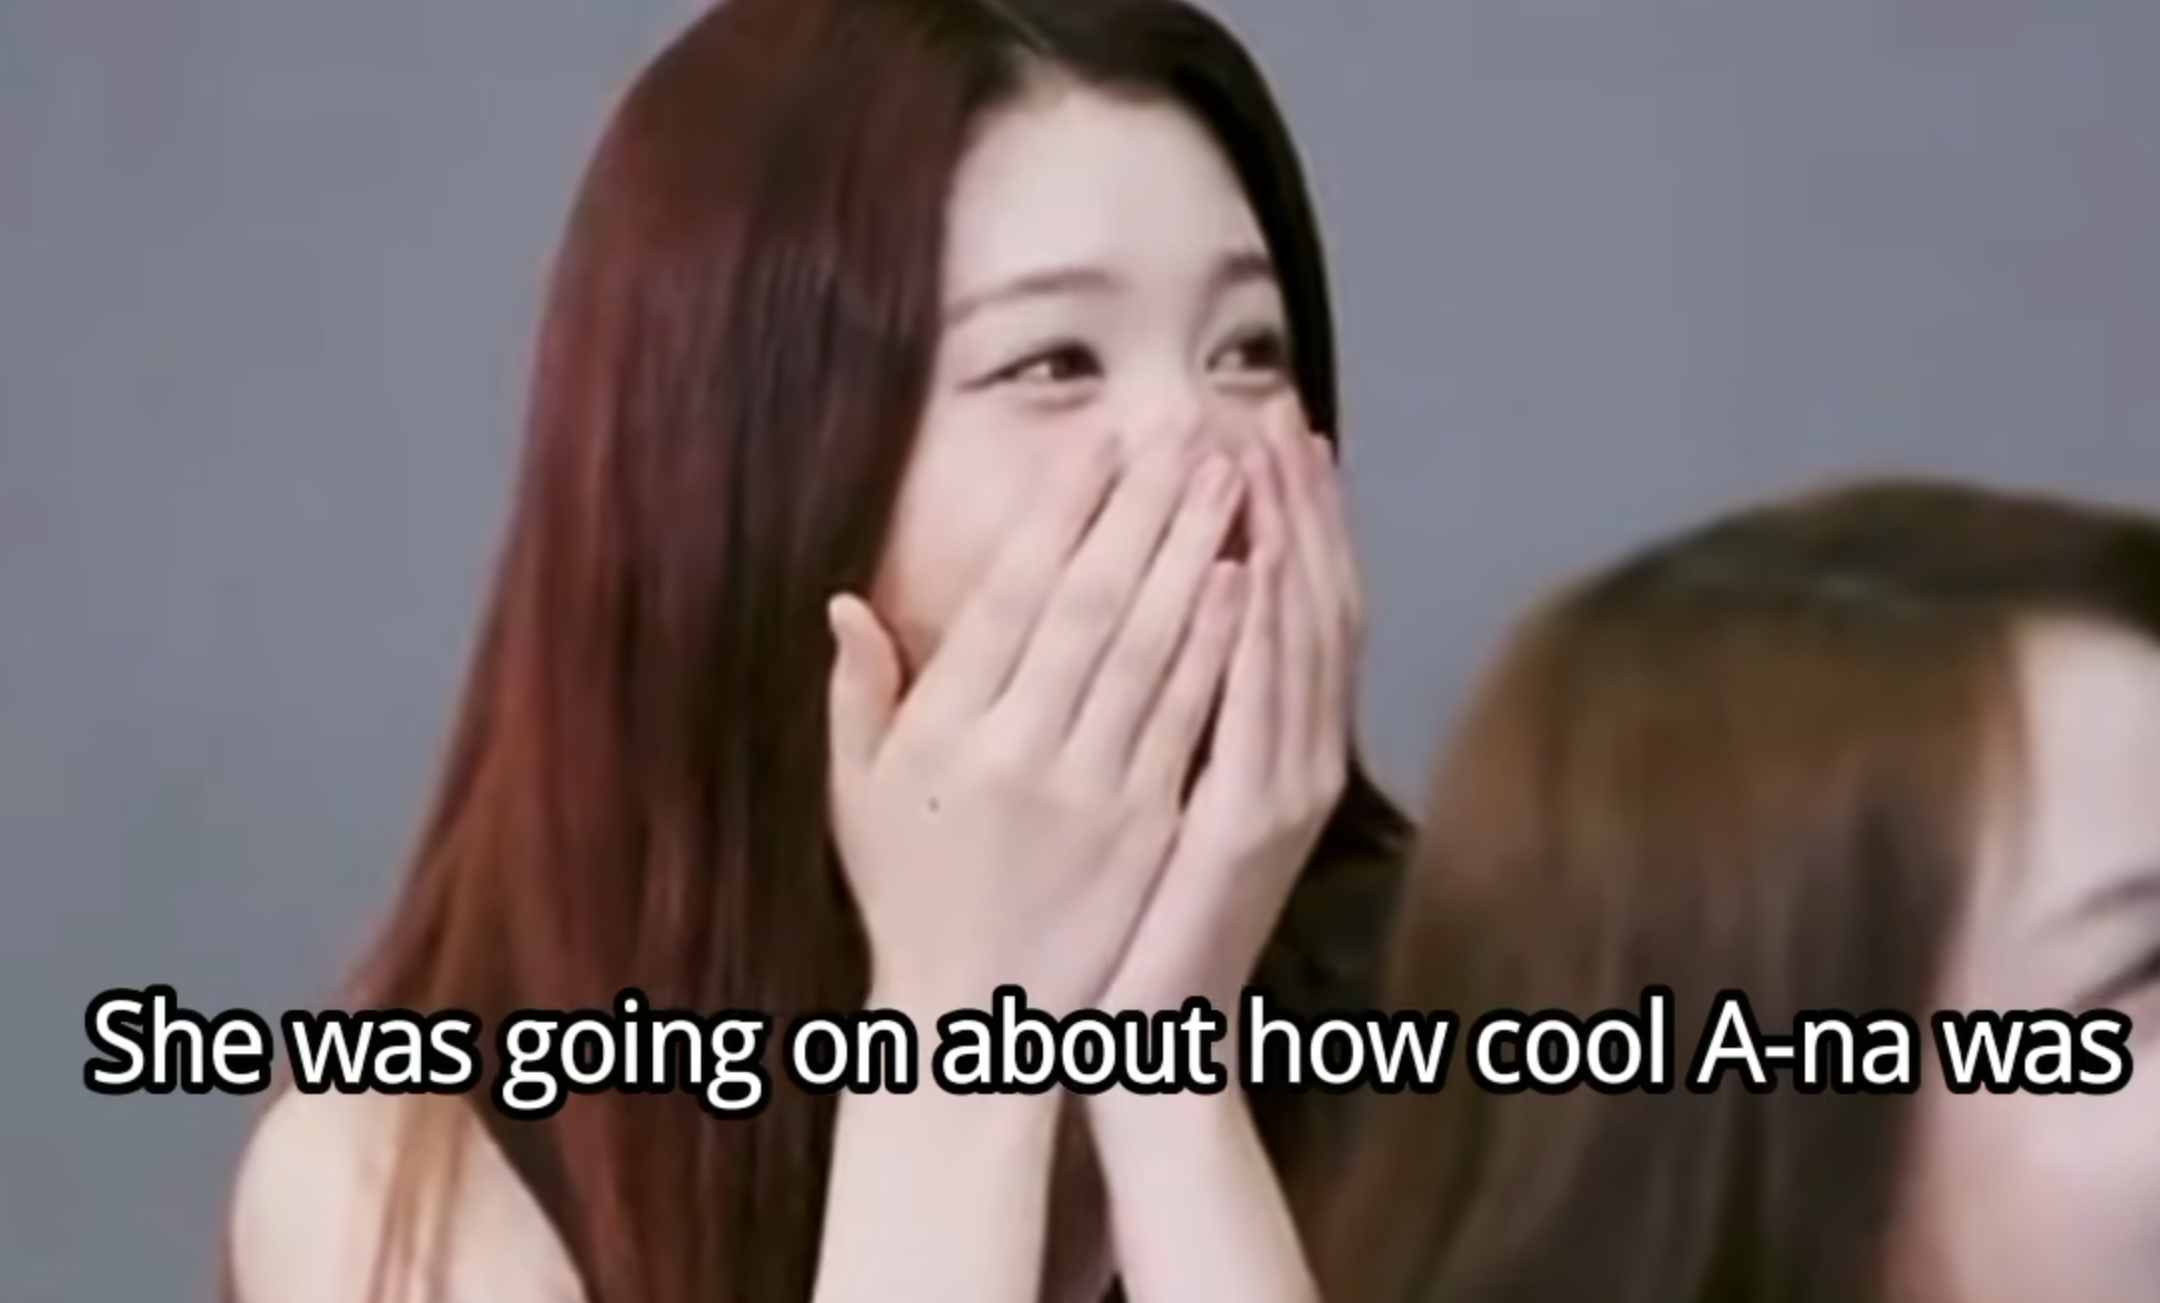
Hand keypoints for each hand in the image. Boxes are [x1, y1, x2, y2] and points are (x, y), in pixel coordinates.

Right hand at [826, 436, 1249, 1017]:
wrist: (973, 1018)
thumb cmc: (910, 894)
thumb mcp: (856, 795)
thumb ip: (857, 695)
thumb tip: (844, 600)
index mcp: (942, 731)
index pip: (1010, 597)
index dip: (1060, 513)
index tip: (1099, 443)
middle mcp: (1013, 750)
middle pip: (1089, 606)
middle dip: (1142, 509)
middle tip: (1187, 430)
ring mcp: (1085, 792)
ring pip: (1146, 652)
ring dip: (1190, 556)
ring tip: (1227, 478)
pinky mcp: (1142, 830)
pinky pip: (1184, 724)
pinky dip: (1215, 649)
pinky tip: (1243, 584)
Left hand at [1096, 400, 1358, 1018]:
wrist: (1148, 1025)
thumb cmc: (1135, 902)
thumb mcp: (1156, 784)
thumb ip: (1171, 693)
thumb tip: (1172, 592)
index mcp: (1275, 736)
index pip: (1293, 597)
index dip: (1291, 512)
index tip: (1268, 429)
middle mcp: (1299, 749)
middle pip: (1312, 597)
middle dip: (1294, 500)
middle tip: (1273, 409)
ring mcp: (1285, 785)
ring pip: (1298, 639)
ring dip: (1283, 541)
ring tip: (1263, 456)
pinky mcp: (1250, 824)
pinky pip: (1257, 712)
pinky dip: (1255, 638)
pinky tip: (1244, 568)